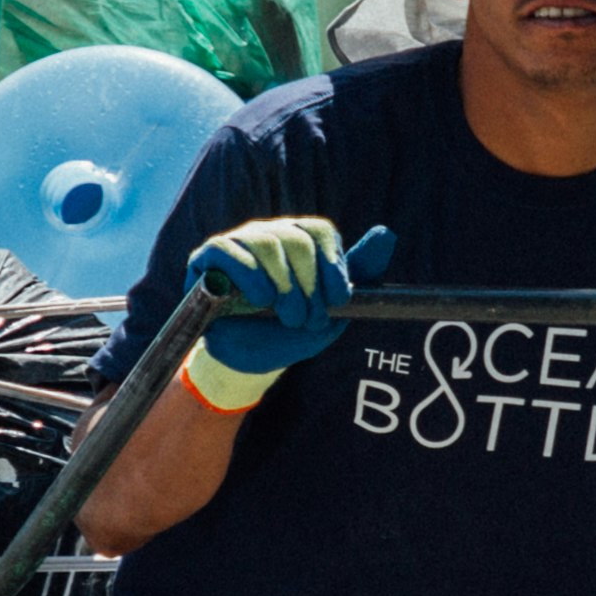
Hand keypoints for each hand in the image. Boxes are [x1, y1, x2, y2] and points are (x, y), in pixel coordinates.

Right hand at [181, 216, 395, 412]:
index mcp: (299, 241)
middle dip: (309, 285)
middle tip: (307, 319)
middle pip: (297, 239)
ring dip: (284, 286)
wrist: (246, 363)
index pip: (320, 232)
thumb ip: (362, 274)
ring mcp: (239, 242)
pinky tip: (260, 300)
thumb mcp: (332, 310)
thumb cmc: (288, 333)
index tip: (338, 300)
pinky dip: (250, 277)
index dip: (332, 265)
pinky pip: (230, 251)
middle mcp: (270, 234)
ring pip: (268, 244)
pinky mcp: (208, 257)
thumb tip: (387, 234)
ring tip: (287, 317)